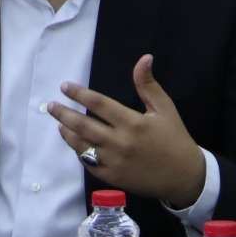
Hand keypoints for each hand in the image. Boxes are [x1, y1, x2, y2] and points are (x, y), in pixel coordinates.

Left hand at [46, 55, 204, 207]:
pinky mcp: (112, 177)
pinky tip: (75, 143)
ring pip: (82, 146)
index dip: (79, 94)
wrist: (185, 176)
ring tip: (59, 123)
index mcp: (132, 122)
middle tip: (50, 105)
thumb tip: (144, 58)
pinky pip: (89, 163)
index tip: (65, 87)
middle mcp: (119, 142)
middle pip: (83, 125)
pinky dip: (79, 152)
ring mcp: (114, 162)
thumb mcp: (165, 108)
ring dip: (67, 133)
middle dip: (63, 113)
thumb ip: (148, 85)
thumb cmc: (175, 139)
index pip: (98, 104)